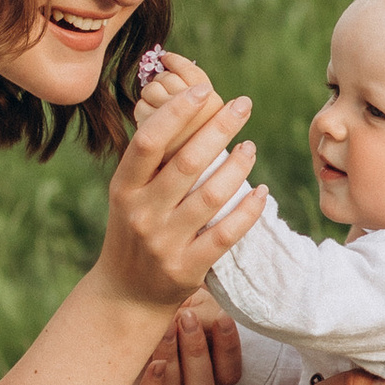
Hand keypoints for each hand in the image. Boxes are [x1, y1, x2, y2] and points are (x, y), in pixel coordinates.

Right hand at [97, 58, 267, 311]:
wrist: (125, 294)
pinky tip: (261, 192)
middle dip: (219, 127)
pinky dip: (249, 210)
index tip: (203, 90)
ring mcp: (164, 242)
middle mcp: (141, 213)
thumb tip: (182, 107)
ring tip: (251, 147)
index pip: (149, 141)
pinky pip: (227, 233)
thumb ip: (150, 160)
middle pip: (187, 161)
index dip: (176, 112)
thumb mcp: (128, 195)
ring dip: (238, 165)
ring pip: (212, 195)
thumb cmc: (133, 231)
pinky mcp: (187, 268)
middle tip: (243, 105)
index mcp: (123, 188)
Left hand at [100, 297, 245, 384]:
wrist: (87, 379)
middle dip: (198, 351)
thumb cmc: (132, 344)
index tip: (223, 318)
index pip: (229, 374)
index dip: (230, 349)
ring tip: (165, 329)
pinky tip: (153, 365)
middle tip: (187, 318)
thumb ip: (188, 309)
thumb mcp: (163, 321)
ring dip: (174, 360)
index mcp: (202, 384)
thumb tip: (206, 287)